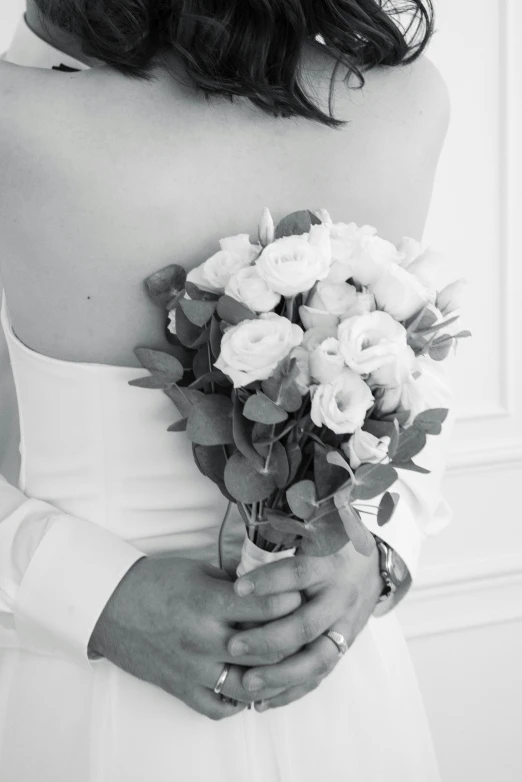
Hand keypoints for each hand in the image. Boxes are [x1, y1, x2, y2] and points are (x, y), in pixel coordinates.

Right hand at [89, 556, 301, 719]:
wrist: (111, 605)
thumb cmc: (155, 582)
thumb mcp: (199, 571)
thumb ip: (234, 585)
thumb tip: (269, 589)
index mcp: (210, 604)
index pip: (268, 608)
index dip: (290, 601)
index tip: (299, 595)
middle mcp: (205, 640)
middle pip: (268, 650)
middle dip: (290, 640)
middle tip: (300, 630)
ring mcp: (193, 669)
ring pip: (250, 686)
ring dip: (271, 677)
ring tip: (282, 663)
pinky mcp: (181, 688)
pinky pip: (218, 708)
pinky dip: (238, 701)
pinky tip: (249, 687)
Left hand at [226, 539, 383, 710]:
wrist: (369, 566)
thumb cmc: (327, 548)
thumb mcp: (311, 535)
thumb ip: (282, 542)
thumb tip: (240, 556)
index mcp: (328, 565)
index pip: (298, 573)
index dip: (268, 582)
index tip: (237, 589)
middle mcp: (339, 598)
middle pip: (306, 625)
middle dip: (268, 639)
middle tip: (233, 645)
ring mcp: (345, 626)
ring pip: (316, 659)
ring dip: (280, 675)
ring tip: (247, 683)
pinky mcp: (344, 648)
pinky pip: (319, 676)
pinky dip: (292, 692)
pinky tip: (263, 702)